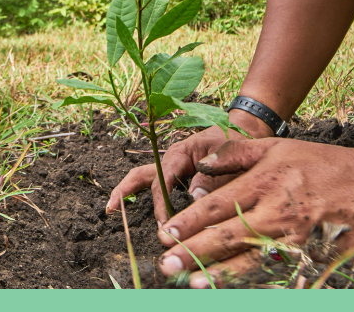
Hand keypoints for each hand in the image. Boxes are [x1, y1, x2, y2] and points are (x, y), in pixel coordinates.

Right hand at [105, 109, 273, 223]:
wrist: (242, 131)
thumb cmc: (234, 142)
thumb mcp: (227, 158)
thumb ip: (213, 178)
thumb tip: (195, 199)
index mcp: (180, 153)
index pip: (163, 179)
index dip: (161, 202)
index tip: (163, 222)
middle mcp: (170, 160)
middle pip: (142, 175)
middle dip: (126, 191)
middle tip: (112, 210)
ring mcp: (171, 166)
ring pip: (143, 178)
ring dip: (127, 191)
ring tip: (111, 209)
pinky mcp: (176, 174)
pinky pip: (156, 184)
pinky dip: (143, 195)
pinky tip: (137, 211)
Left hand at [155, 138, 353, 287]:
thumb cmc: (328, 165)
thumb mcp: (281, 148)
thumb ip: (237, 152)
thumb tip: (201, 163)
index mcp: (266, 181)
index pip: (218, 205)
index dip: (189, 222)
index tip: (167, 234)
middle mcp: (278, 211)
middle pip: (227, 235)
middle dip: (194, 251)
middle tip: (166, 265)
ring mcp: (298, 238)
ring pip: (250, 260)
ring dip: (219, 274)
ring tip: (192, 283)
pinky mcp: (318, 258)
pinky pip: (282, 275)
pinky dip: (259, 285)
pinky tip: (239, 292)